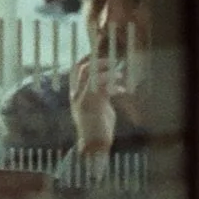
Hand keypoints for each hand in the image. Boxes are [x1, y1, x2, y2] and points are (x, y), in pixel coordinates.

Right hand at [69, 53, 119, 174]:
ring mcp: (82, 99)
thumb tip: (113, 82)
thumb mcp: (99, 106)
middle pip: (83, 67)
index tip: (101, 50)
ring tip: (119, 74)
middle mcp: (76, 94)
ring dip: (106, 71)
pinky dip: (114, 85)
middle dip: (99, 60)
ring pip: (90, 74)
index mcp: (76, 94)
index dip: (88, 57)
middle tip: (113, 60)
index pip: (77, 69)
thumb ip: (102, 93)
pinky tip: (122, 89)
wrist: (93, 147)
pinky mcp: (90, 105)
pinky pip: (101, 87)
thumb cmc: (98, 128)